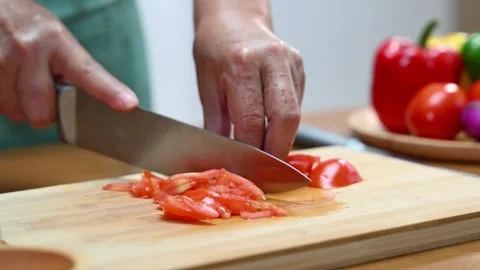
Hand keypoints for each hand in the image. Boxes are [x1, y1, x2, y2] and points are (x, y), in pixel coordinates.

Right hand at [0, 0, 137, 127]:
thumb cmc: (29, 27)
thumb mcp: (57, 38)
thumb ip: (73, 69)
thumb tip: (94, 102)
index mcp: (57, 41)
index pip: (87, 72)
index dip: (108, 91)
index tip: (127, 103)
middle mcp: (29, 49)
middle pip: (43, 112)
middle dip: (45, 111)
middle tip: (44, 92)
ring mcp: (0, 61)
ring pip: (17, 113)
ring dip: (21, 106)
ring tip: (20, 79)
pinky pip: (0, 107)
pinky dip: (5, 101)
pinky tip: (7, 80)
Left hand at [193, 14, 304, 159]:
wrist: (234, 19)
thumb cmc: (215, 50)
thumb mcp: (207, 87)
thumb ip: (217, 125)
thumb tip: (224, 159)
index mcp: (242, 65)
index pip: (253, 122)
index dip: (251, 152)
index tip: (246, 170)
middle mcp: (272, 61)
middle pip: (286, 119)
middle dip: (277, 151)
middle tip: (265, 170)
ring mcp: (290, 62)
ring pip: (296, 114)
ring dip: (283, 139)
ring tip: (267, 151)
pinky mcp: (299, 67)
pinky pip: (297, 104)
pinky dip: (284, 122)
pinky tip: (271, 127)